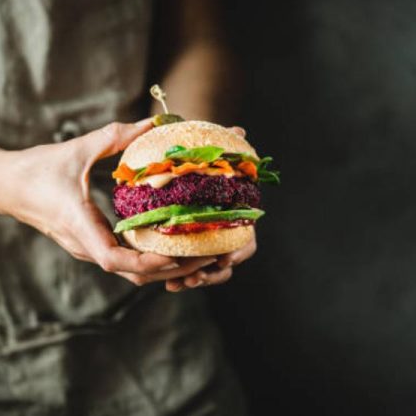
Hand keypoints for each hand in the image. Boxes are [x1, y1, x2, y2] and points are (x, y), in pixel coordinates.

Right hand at [0, 119, 217, 285]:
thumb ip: (114, 137)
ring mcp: (87, 248)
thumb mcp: (76, 149)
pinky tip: (173, 244)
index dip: (148, 263)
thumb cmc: (35, 169)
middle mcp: (84, 245)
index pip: (114, 260)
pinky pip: (124, 261)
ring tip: (199, 253)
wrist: (3, 186)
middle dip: (172, 269)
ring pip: (130, 272)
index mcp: (78, 225)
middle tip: (209, 255)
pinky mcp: (90, 244)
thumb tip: (153, 122)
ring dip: (164, 267)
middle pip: (133, 274)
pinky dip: (150, 259)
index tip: (179, 255)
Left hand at [162, 126, 257, 291]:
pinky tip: (169, 282)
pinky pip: (186, 271)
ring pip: (207, 271)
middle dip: (213, 273)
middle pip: (227, 262)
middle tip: (195, 276)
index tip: (224, 258)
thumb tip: (240, 132)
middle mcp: (221, 230)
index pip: (246, 238)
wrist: (170, 160)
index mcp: (232, 210)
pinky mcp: (183, 248)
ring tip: (178, 283)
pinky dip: (179, 277)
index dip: (239, 251)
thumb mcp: (199, 148)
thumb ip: (220, 144)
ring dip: (196, 278)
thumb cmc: (187, 151)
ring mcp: (204, 242)